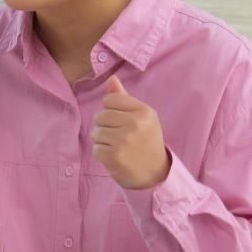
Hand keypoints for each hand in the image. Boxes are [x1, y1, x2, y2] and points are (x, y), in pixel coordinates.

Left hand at [92, 75, 170, 189]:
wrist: (155, 174)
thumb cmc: (146, 141)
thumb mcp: (142, 117)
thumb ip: (124, 98)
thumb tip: (111, 78)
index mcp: (144, 111)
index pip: (110, 100)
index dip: (112, 111)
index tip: (122, 121)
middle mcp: (135, 124)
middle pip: (100, 115)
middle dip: (106, 126)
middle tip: (120, 136)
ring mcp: (124, 140)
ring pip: (96, 132)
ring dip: (102, 140)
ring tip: (117, 146)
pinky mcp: (114, 156)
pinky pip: (96, 148)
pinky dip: (102, 153)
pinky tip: (115, 156)